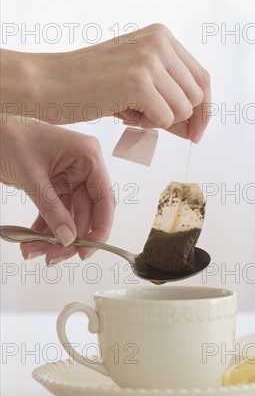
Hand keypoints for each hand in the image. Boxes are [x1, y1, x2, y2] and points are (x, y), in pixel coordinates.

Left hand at [0, 118, 115, 263]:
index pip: (104, 198)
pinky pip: (56, 213)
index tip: (87, 250)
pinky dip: (44, 228)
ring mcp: (71, 178)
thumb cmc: (10, 138)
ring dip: (53, 237)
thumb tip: (68, 239)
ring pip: (70, 217)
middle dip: (69, 237)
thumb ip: (52, 209)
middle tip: (52, 257)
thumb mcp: (32, 177)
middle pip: (87, 213)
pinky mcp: (57, 186)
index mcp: (88, 156)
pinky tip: (30, 241)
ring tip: (33, 251)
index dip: (100, 227)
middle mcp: (84, 168)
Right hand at [1, 24, 210, 142]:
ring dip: (158, 121)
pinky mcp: (139, 82)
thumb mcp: (136, 83)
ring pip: (183, 110)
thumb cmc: (89, 85)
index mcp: (162, 36)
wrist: (48, 83)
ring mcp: (150, 60)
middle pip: (198, 96)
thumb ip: (169, 98)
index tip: (196, 132)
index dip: (203, 110)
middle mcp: (160, 41)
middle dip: (181, 119)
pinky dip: (145, 125)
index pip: (202, 78)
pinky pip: (165, 119)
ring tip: (128, 110)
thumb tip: (196, 127)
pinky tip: (121, 112)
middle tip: (150, 122)